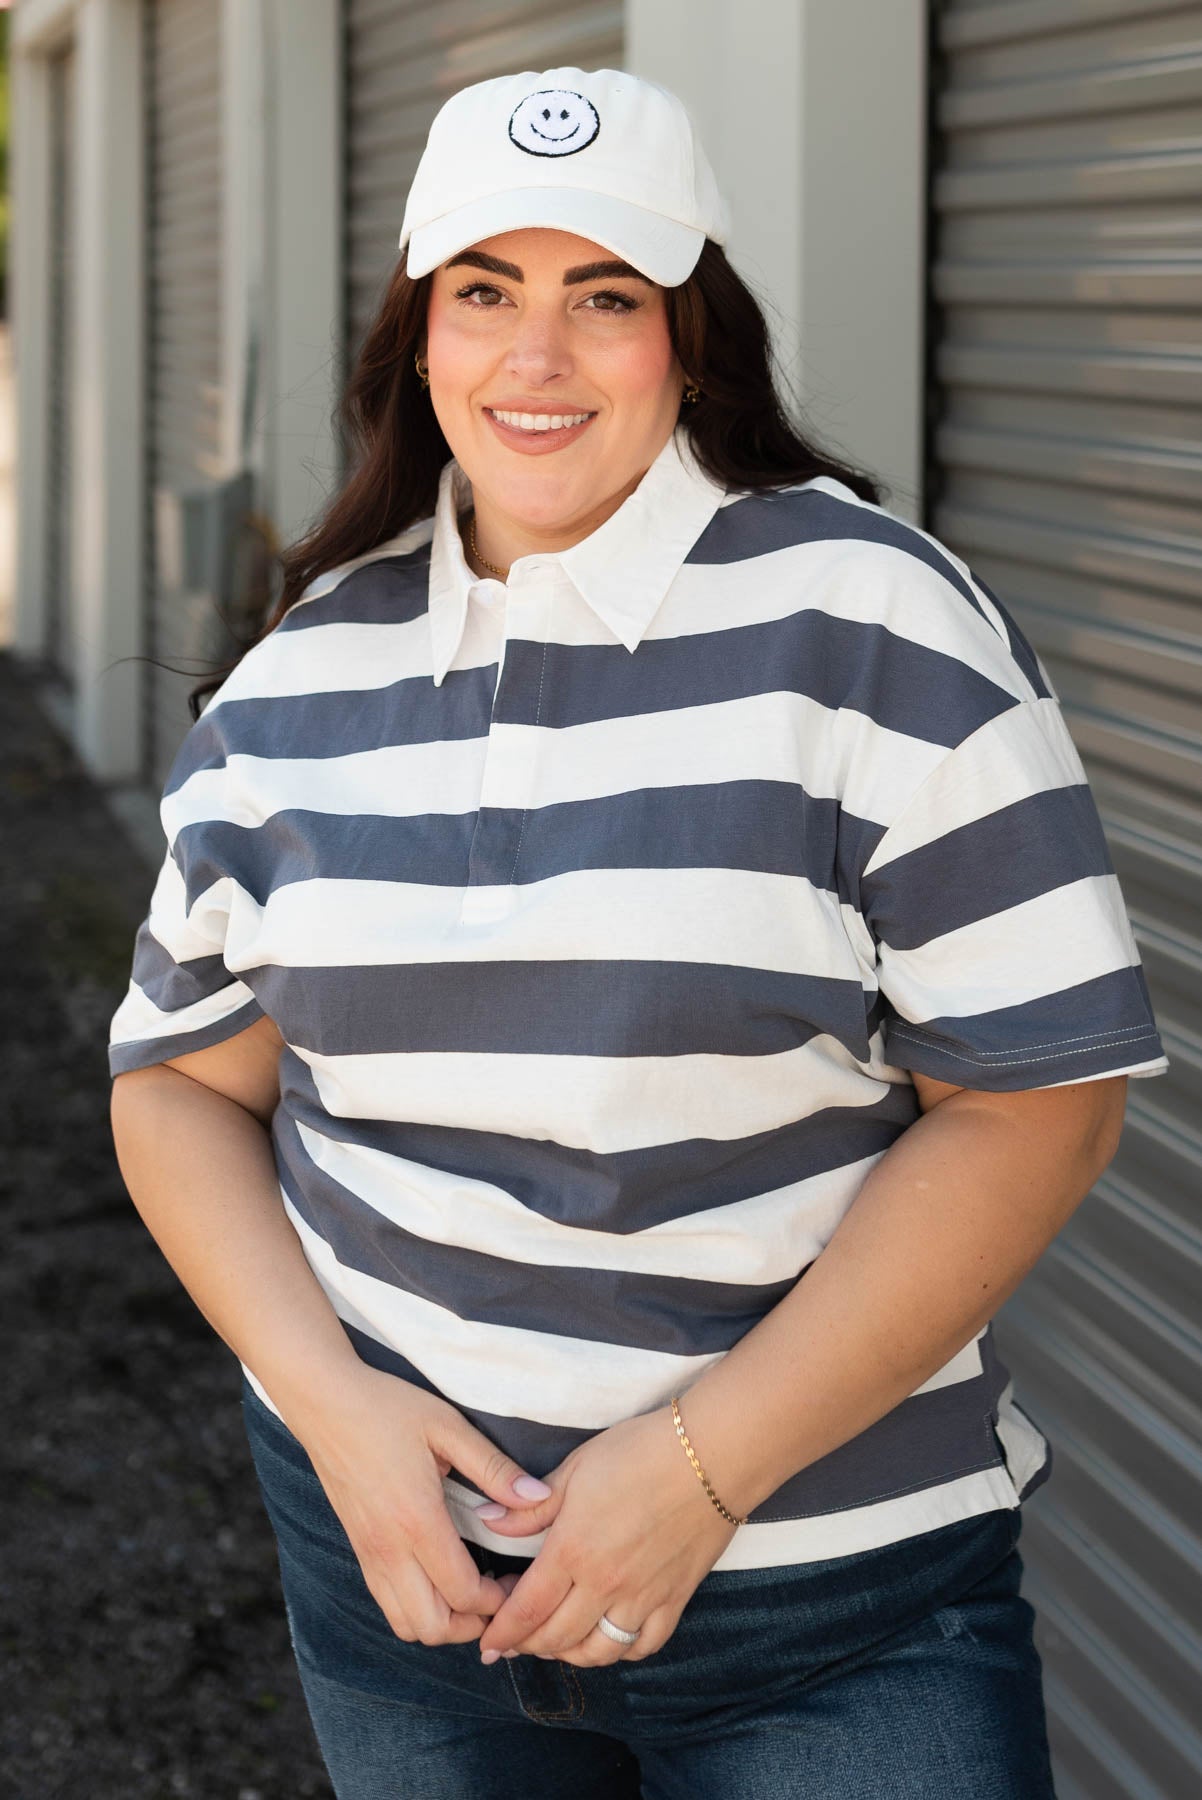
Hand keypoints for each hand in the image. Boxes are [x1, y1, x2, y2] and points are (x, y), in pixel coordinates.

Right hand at [293, 1363, 554, 1645]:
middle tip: (497, 1593)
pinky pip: (387, 1603)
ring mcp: (368, 1554)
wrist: (323, 1401)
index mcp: (416, 1520)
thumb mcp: (448, 1427)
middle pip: (433, 1628)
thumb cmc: (387, 1408)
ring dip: (443, 1621)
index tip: (516, 1580)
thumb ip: (494, 1467)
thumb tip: (539, 1497)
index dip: (497, 1601)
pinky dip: (416, 1608)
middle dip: (472, 1623)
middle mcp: (389, 1549)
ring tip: (470, 1590)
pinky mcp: (358, 1550)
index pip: (463, 1594)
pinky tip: (438, 1577)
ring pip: (406, 1624)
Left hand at [471, 1403, 739, 1666]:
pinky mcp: (675, 1599)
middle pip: (557, 1637)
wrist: (711, 1455)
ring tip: (555, 1642)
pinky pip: (644, 1645)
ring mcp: (643, 1597)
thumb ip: (530, 1507)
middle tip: (513, 1639)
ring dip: (570, 1654)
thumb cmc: (640, 1451)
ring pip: (599, 1651)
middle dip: (527, 1646)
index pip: (526, 1609)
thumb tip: (488, 1522)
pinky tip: (609, 1638)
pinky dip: (622, 1650)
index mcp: (573, 1550)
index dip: (503, 1632)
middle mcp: (605, 1584)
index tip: (487, 1642)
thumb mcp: (575, 1469)